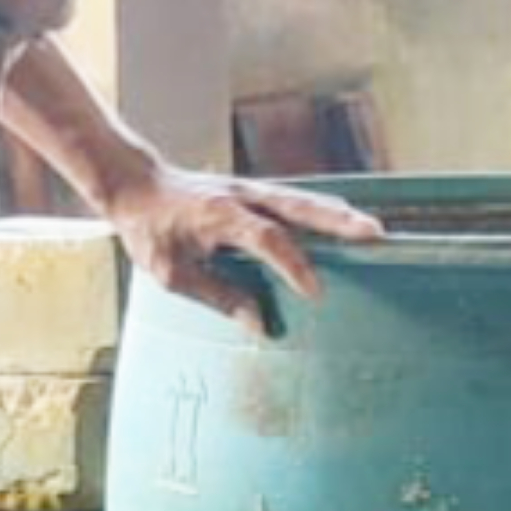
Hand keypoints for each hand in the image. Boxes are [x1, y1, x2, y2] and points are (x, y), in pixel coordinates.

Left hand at [102, 162, 385, 337]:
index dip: (292, 264)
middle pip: (297, 206)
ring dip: (336, 214)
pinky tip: (342, 222)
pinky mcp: (252, 193)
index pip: (266, 238)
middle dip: (338, 221)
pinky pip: (292, 201)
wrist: (136, 186)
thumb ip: (217, 296)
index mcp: (218, 215)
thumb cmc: (150, 231)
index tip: (315, 292)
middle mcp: (240, 196)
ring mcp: (249, 190)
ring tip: (371, 230)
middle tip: (374, 234)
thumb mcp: (172, 273)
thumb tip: (259, 324)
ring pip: (301, 199)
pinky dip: (319, 210)